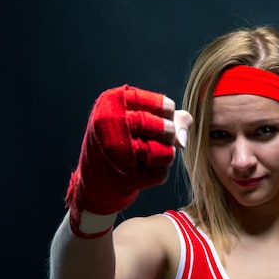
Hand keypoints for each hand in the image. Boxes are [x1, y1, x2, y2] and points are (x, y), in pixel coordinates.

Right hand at [65, 85, 192, 237]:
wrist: (96, 177)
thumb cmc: (126, 140)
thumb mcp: (145, 119)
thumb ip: (176, 120)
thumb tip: (183, 142)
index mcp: (114, 100)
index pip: (166, 105)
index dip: (172, 113)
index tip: (167, 116)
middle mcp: (111, 122)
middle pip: (168, 130)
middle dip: (171, 137)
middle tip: (164, 138)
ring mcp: (115, 150)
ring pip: (167, 154)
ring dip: (167, 156)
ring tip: (154, 154)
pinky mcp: (123, 176)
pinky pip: (161, 175)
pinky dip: (159, 174)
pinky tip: (145, 170)